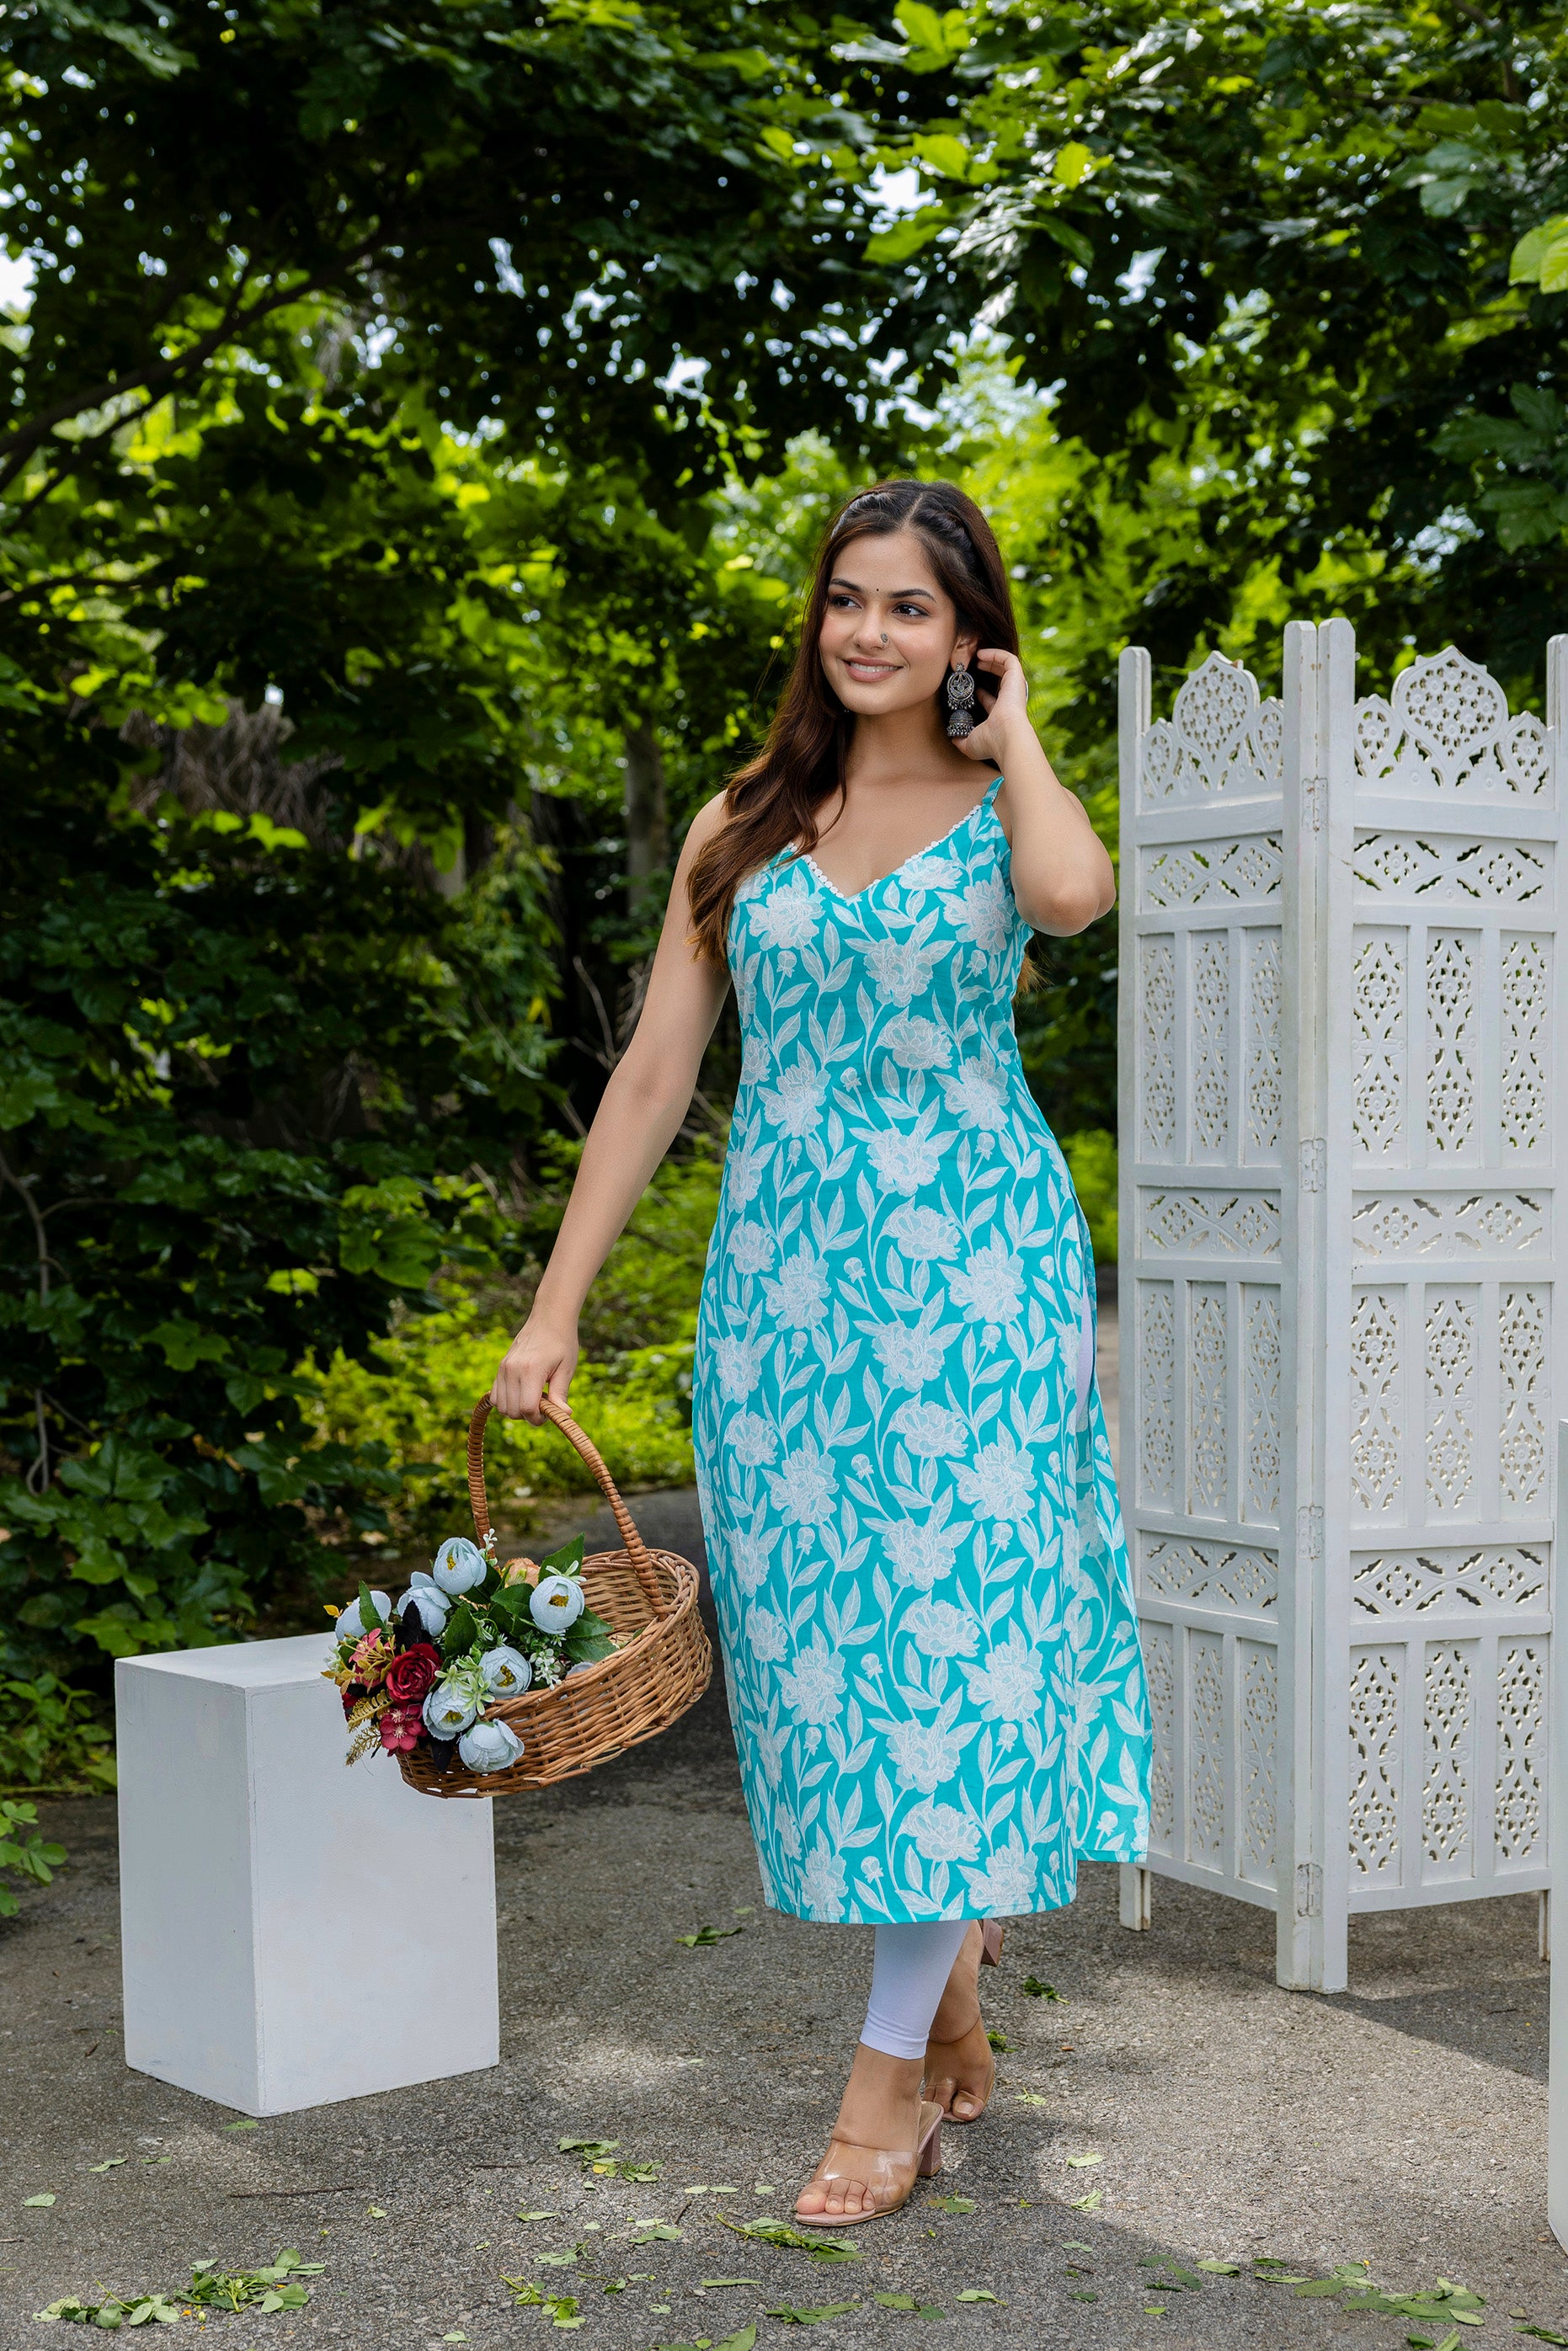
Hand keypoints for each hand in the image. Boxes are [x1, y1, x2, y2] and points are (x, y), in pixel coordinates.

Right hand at [492, 1313, 578, 1424]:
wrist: (548, 1319)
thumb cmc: (562, 1343)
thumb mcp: (566, 1369)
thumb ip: (560, 1394)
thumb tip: (564, 1415)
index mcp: (531, 1370)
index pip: (526, 1408)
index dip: (538, 1419)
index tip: (550, 1413)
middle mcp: (512, 1369)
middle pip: (512, 1411)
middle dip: (528, 1415)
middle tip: (544, 1403)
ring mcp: (503, 1368)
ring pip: (501, 1406)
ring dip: (517, 1410)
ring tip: (534, 1396)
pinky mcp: (500, 1367)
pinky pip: (495, 1396)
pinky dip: (507, 1401)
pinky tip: (523, 1392)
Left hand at [956, 647, 1030, 765]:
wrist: (1005, 737)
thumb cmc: (989, 742)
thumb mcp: (969, 743)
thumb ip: (960, 740)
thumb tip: (953, 739)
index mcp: (1001, 714)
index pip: (992, 700)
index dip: (981, 693)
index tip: (970, 688)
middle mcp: (1009, 700)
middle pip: (1000, 679)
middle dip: (987, 670)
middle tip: (972, 665)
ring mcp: (1014, 688)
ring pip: (1006, 667)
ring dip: (991, 659)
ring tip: (976, 655)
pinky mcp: (1016, 677)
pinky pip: (1009, 659)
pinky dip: (996, 654)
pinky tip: (981, 653)